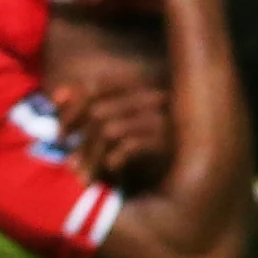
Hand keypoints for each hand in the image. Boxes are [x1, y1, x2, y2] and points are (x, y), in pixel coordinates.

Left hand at [57, 81, 175, 189]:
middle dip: (79, 142)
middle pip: (99, 111)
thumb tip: (57, 96)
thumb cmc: (156, 139)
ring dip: (90, 157)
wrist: (199, 164)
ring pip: (109, 130)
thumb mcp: (124, 117)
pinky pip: (129, 146)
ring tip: (82, 178)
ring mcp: (164, 115)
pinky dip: (113, 160)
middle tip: (68, 165)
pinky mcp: (170, 140)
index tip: (59, 134)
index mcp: (144, 79)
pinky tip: (109, 172)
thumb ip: (91, 104)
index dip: (73, 109)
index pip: (97, 86)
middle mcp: (154, 92)